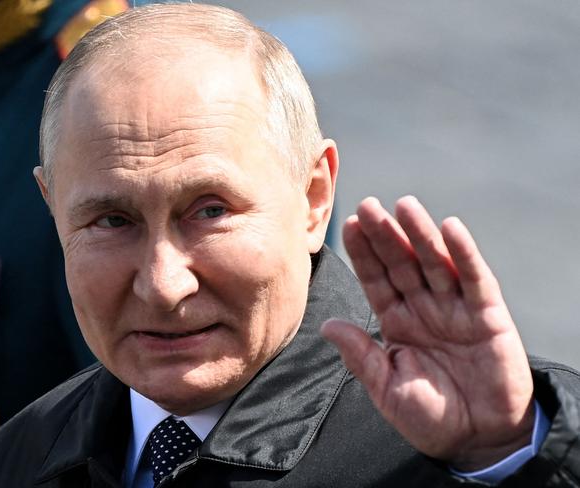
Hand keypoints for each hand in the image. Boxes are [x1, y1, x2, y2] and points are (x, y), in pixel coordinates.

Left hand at [321, 196, 534, 470]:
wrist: (479, 440)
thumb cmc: (430, 417)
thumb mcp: (387, 388)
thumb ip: (361, 355)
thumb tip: (327, 325)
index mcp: (396, 321)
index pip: (376, 279)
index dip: (364, 253)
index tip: (349, 225)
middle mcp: (423, 308)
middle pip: (401, 263)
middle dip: (384, 235)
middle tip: (368, 205)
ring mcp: (455, 308)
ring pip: (434, 262)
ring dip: (419, 233)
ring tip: (404, 206)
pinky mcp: (487, 314)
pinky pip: (475, 278)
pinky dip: (464, 253)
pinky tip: (450, 228)